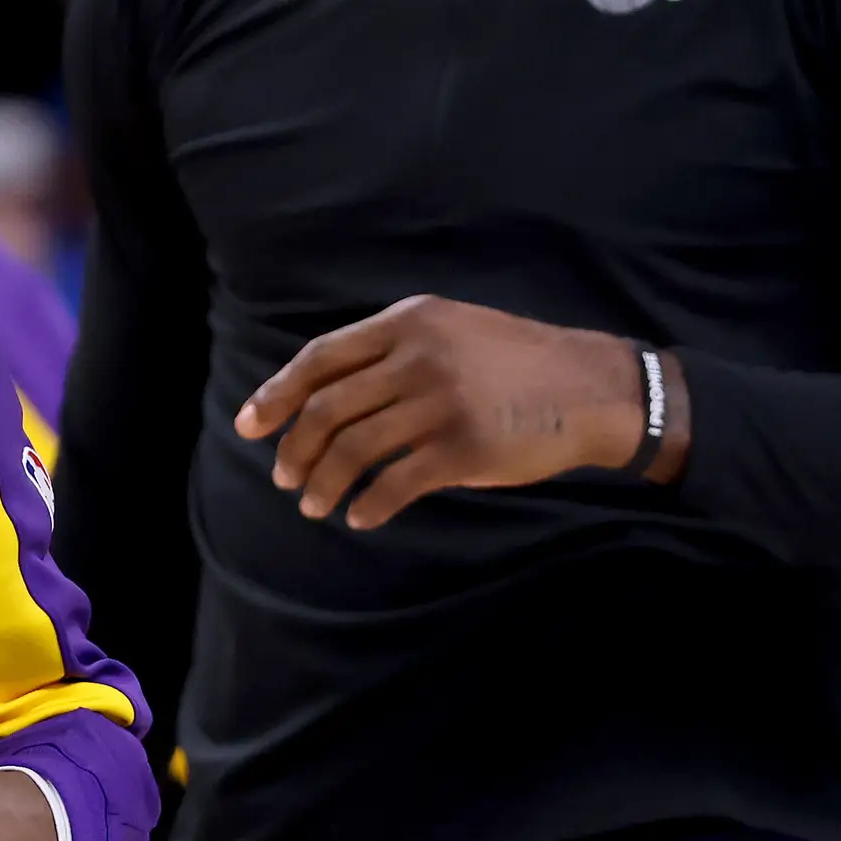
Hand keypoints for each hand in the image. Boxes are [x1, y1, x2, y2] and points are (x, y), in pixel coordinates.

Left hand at [236, 296, 667, 529]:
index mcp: (408, 323)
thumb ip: (395, 352)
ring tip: (315, 505)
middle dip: (295, 449)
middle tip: (286, 478)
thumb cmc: (517, 364)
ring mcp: (440, 403)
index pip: (320, 358)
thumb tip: (327, 395)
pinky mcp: (463, 448)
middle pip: (327, 408)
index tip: (250, 425)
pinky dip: (368, 505)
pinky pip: (395, 484)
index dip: (277, 393)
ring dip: (324, 484)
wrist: (591, 388)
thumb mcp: (453, 332)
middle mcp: (418, 357)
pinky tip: (363, 518)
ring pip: (352, 449)